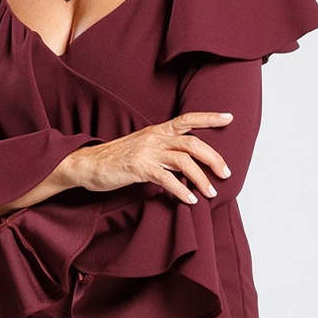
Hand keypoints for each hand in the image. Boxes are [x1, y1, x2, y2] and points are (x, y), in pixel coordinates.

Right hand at [66, 112, 232, 204]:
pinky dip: (182, 190)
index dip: (209, 117)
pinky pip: (167, 179)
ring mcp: (147, 152)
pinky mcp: (139, 168)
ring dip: (202, 178)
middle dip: (214, 158)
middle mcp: (155, 138)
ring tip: (212, 192)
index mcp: (157, 130)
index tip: (229, 117)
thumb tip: (186, 161)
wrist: (88, 164)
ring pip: (184, 161)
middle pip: (193, 143)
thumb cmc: (116, 158)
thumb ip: (163, 149)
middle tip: (226, 173)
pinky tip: (190, 200)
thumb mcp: (142, 146)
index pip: (187, 119)